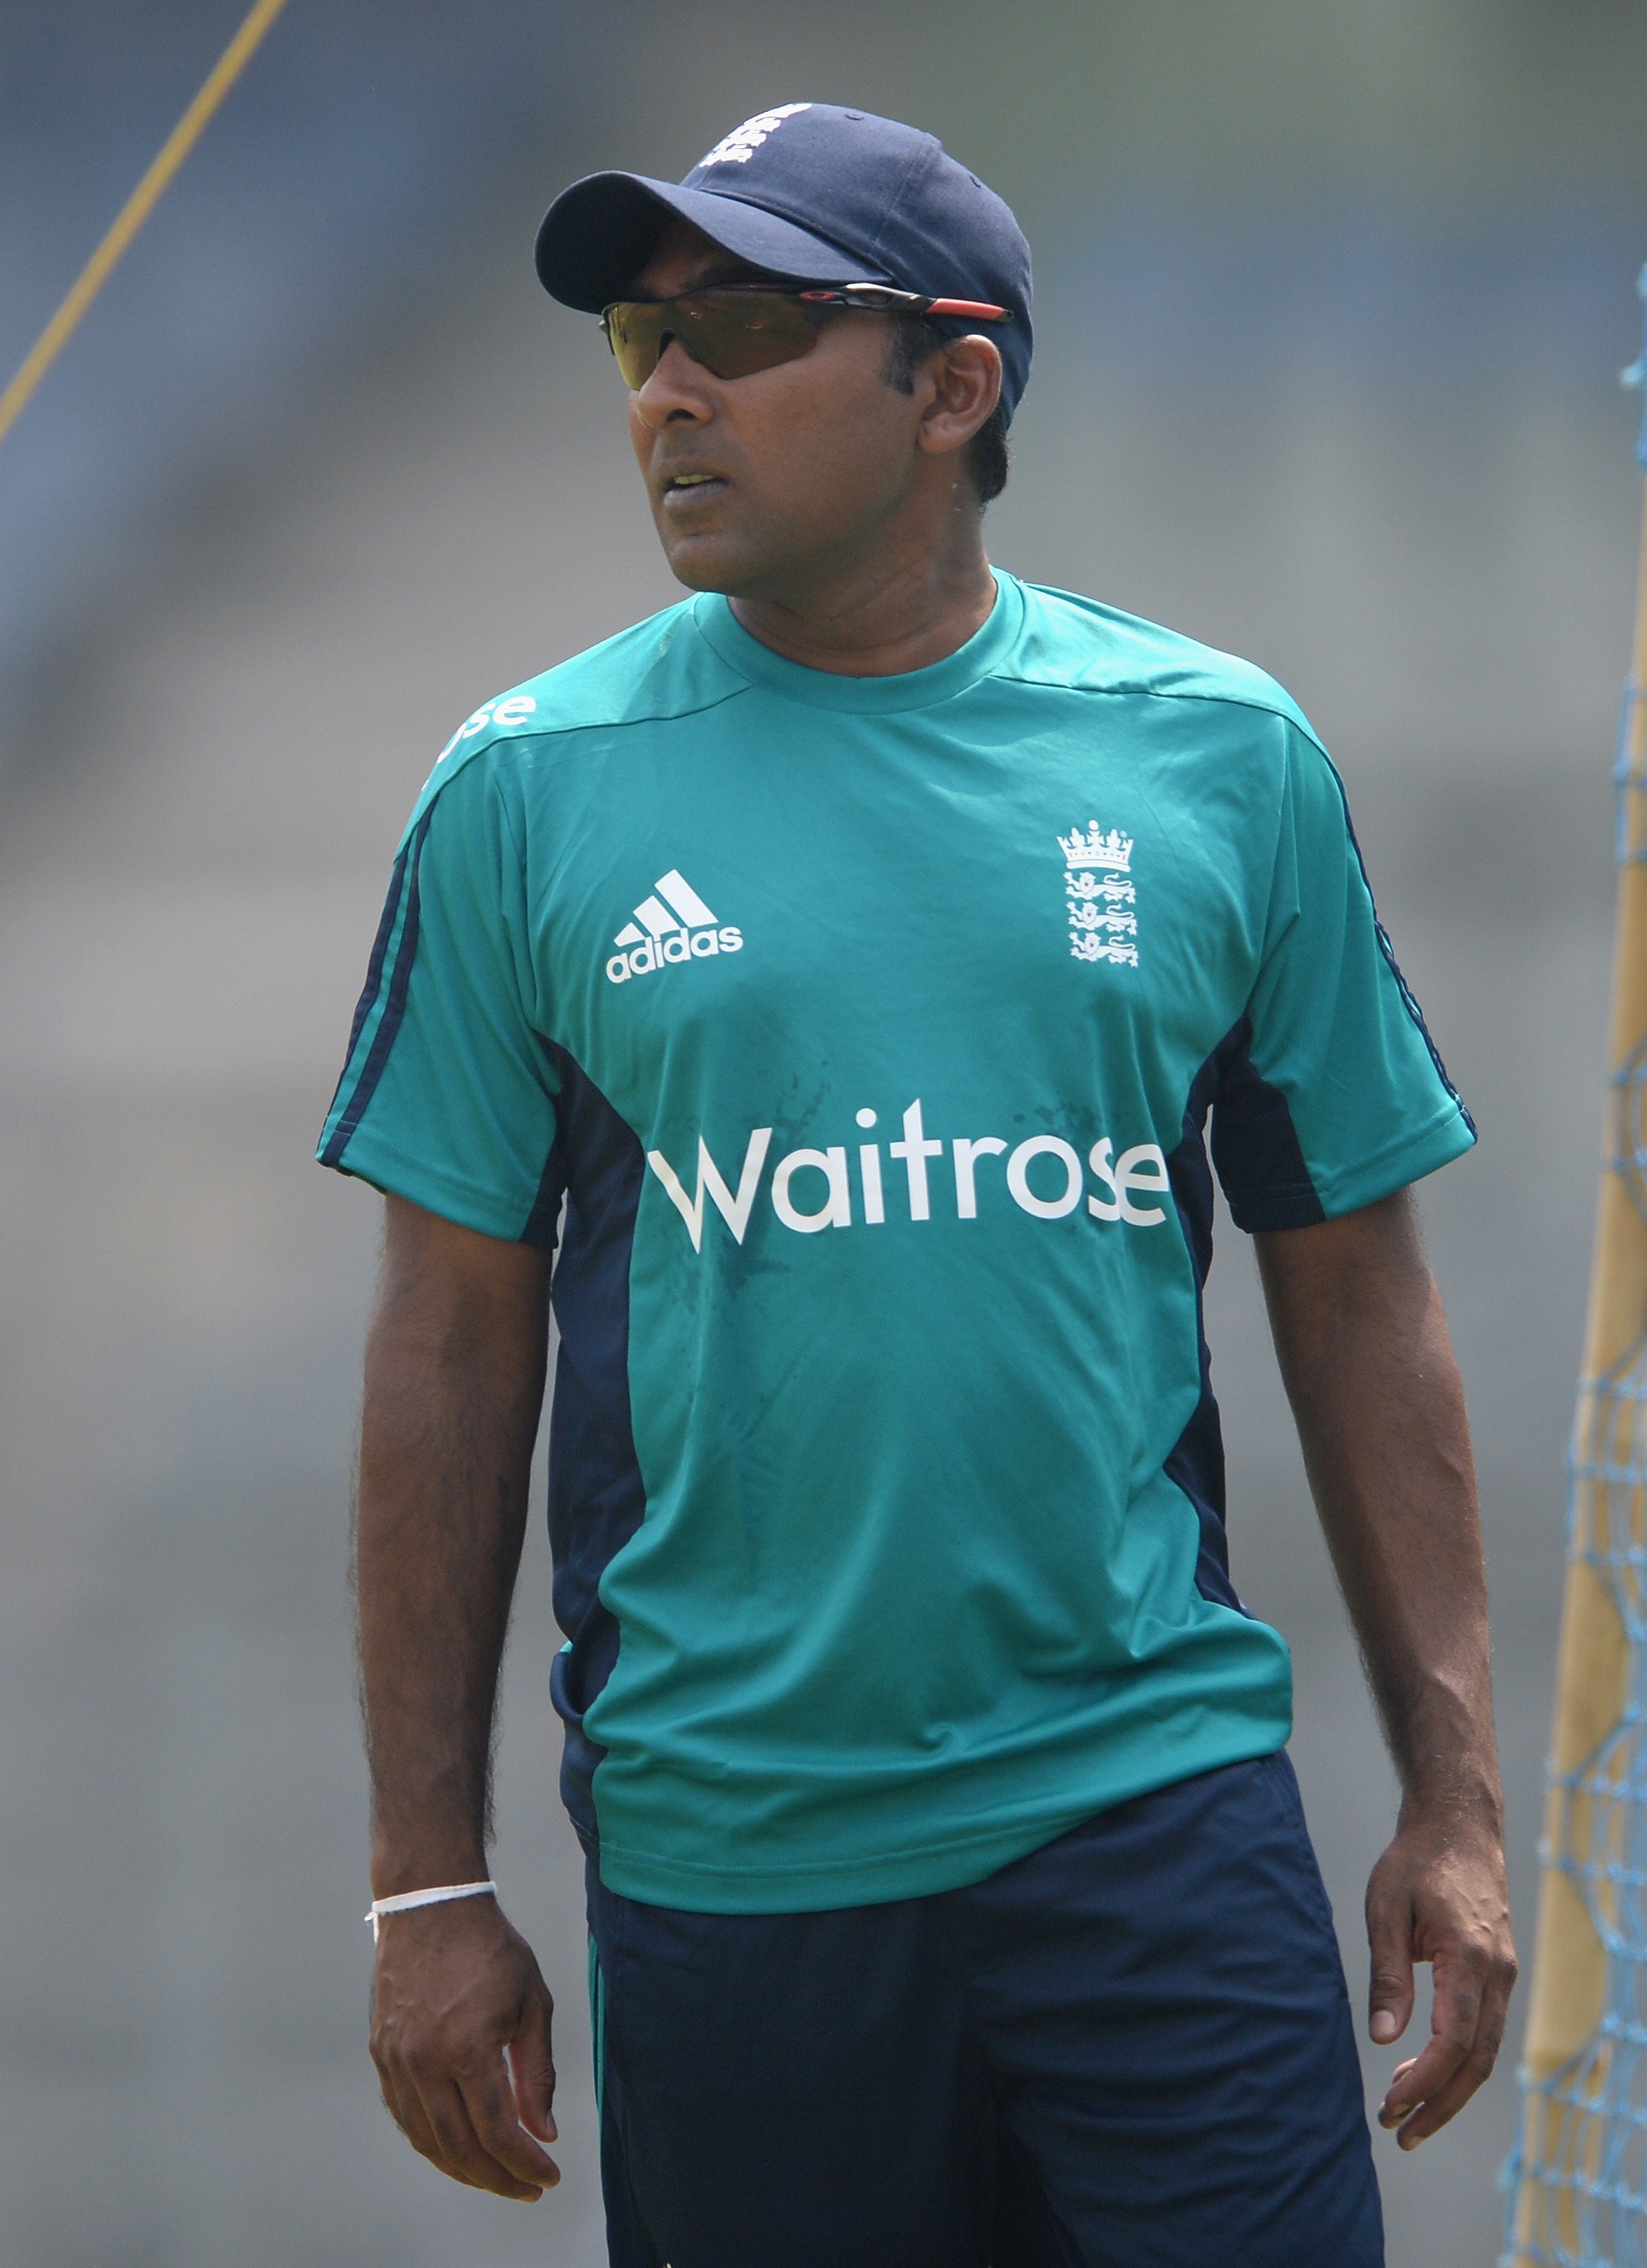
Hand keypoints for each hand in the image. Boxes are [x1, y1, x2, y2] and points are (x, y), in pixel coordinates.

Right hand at [370, 1896, 559, 2199]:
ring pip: (427, 2140)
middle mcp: (424, 2061)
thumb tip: (544, 2131)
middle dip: (498, 2178)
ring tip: (496, 2175)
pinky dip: (432, 2141)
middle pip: (459, 2148)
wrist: (430, 1905)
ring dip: (463, 2168)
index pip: (497, 2131)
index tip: (549, 2175)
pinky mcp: (381, 2054)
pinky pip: (405, 2116)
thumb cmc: (488, 1948)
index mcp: (467, 2047)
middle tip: (527, 2187)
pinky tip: (457, 2146)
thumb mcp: (531, 2003)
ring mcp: (397, 2060)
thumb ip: (537, 2073)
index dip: (526, 2162)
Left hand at [1365, 1809, 1516, 2149]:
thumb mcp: (1386, 1909)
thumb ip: (1388, 1975)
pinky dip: (1457, 2061)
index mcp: (1470, 1957)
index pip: (1454, 2040)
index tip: (1391, 2107)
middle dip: (1438, 2104)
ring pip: (1485, 2053)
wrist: (1458, 1828)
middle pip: (1477, 2061)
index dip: (1425, 2082)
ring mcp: (1505, 1976)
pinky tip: (1421, 2070)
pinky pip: (1485, 2032)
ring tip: (1403, 2112)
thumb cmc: (1416, 1863)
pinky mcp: (1500, 1975)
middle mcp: (1498, 1974)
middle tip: (1398, 2132)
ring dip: (1448, 2089)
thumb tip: (1382, 2039)